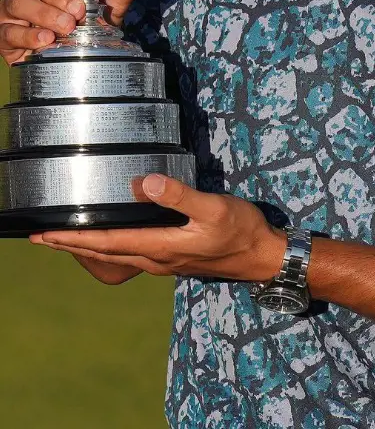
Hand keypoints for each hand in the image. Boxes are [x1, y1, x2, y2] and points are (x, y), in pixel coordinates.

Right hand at [0, 0, 159, 64]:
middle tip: (77, 10)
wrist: (79, 56)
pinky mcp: (6, 36)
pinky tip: (45, 40)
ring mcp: (11, 11)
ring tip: (67, 27)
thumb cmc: (87, 20)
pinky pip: (9, 32)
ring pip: (17, 3)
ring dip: (44, 14)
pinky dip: (28, 35)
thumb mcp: (110, 1)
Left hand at [29, 175, 288, 282]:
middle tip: (42, 239)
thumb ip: (179, 195)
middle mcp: (157, 258)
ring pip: (116, 256)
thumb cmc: (241, 231)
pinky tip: (112, 239)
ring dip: (88, 249)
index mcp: (161, 247)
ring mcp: (165, 261)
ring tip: (67, 239)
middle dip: (71, 246)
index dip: (73, 239)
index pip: (107, 243)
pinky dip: (110, 248)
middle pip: (104, 254)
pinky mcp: (174, 257)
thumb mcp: (214, 207)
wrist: (263, 256)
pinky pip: (131, 255)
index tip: (45, 235)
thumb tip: (144, 183)